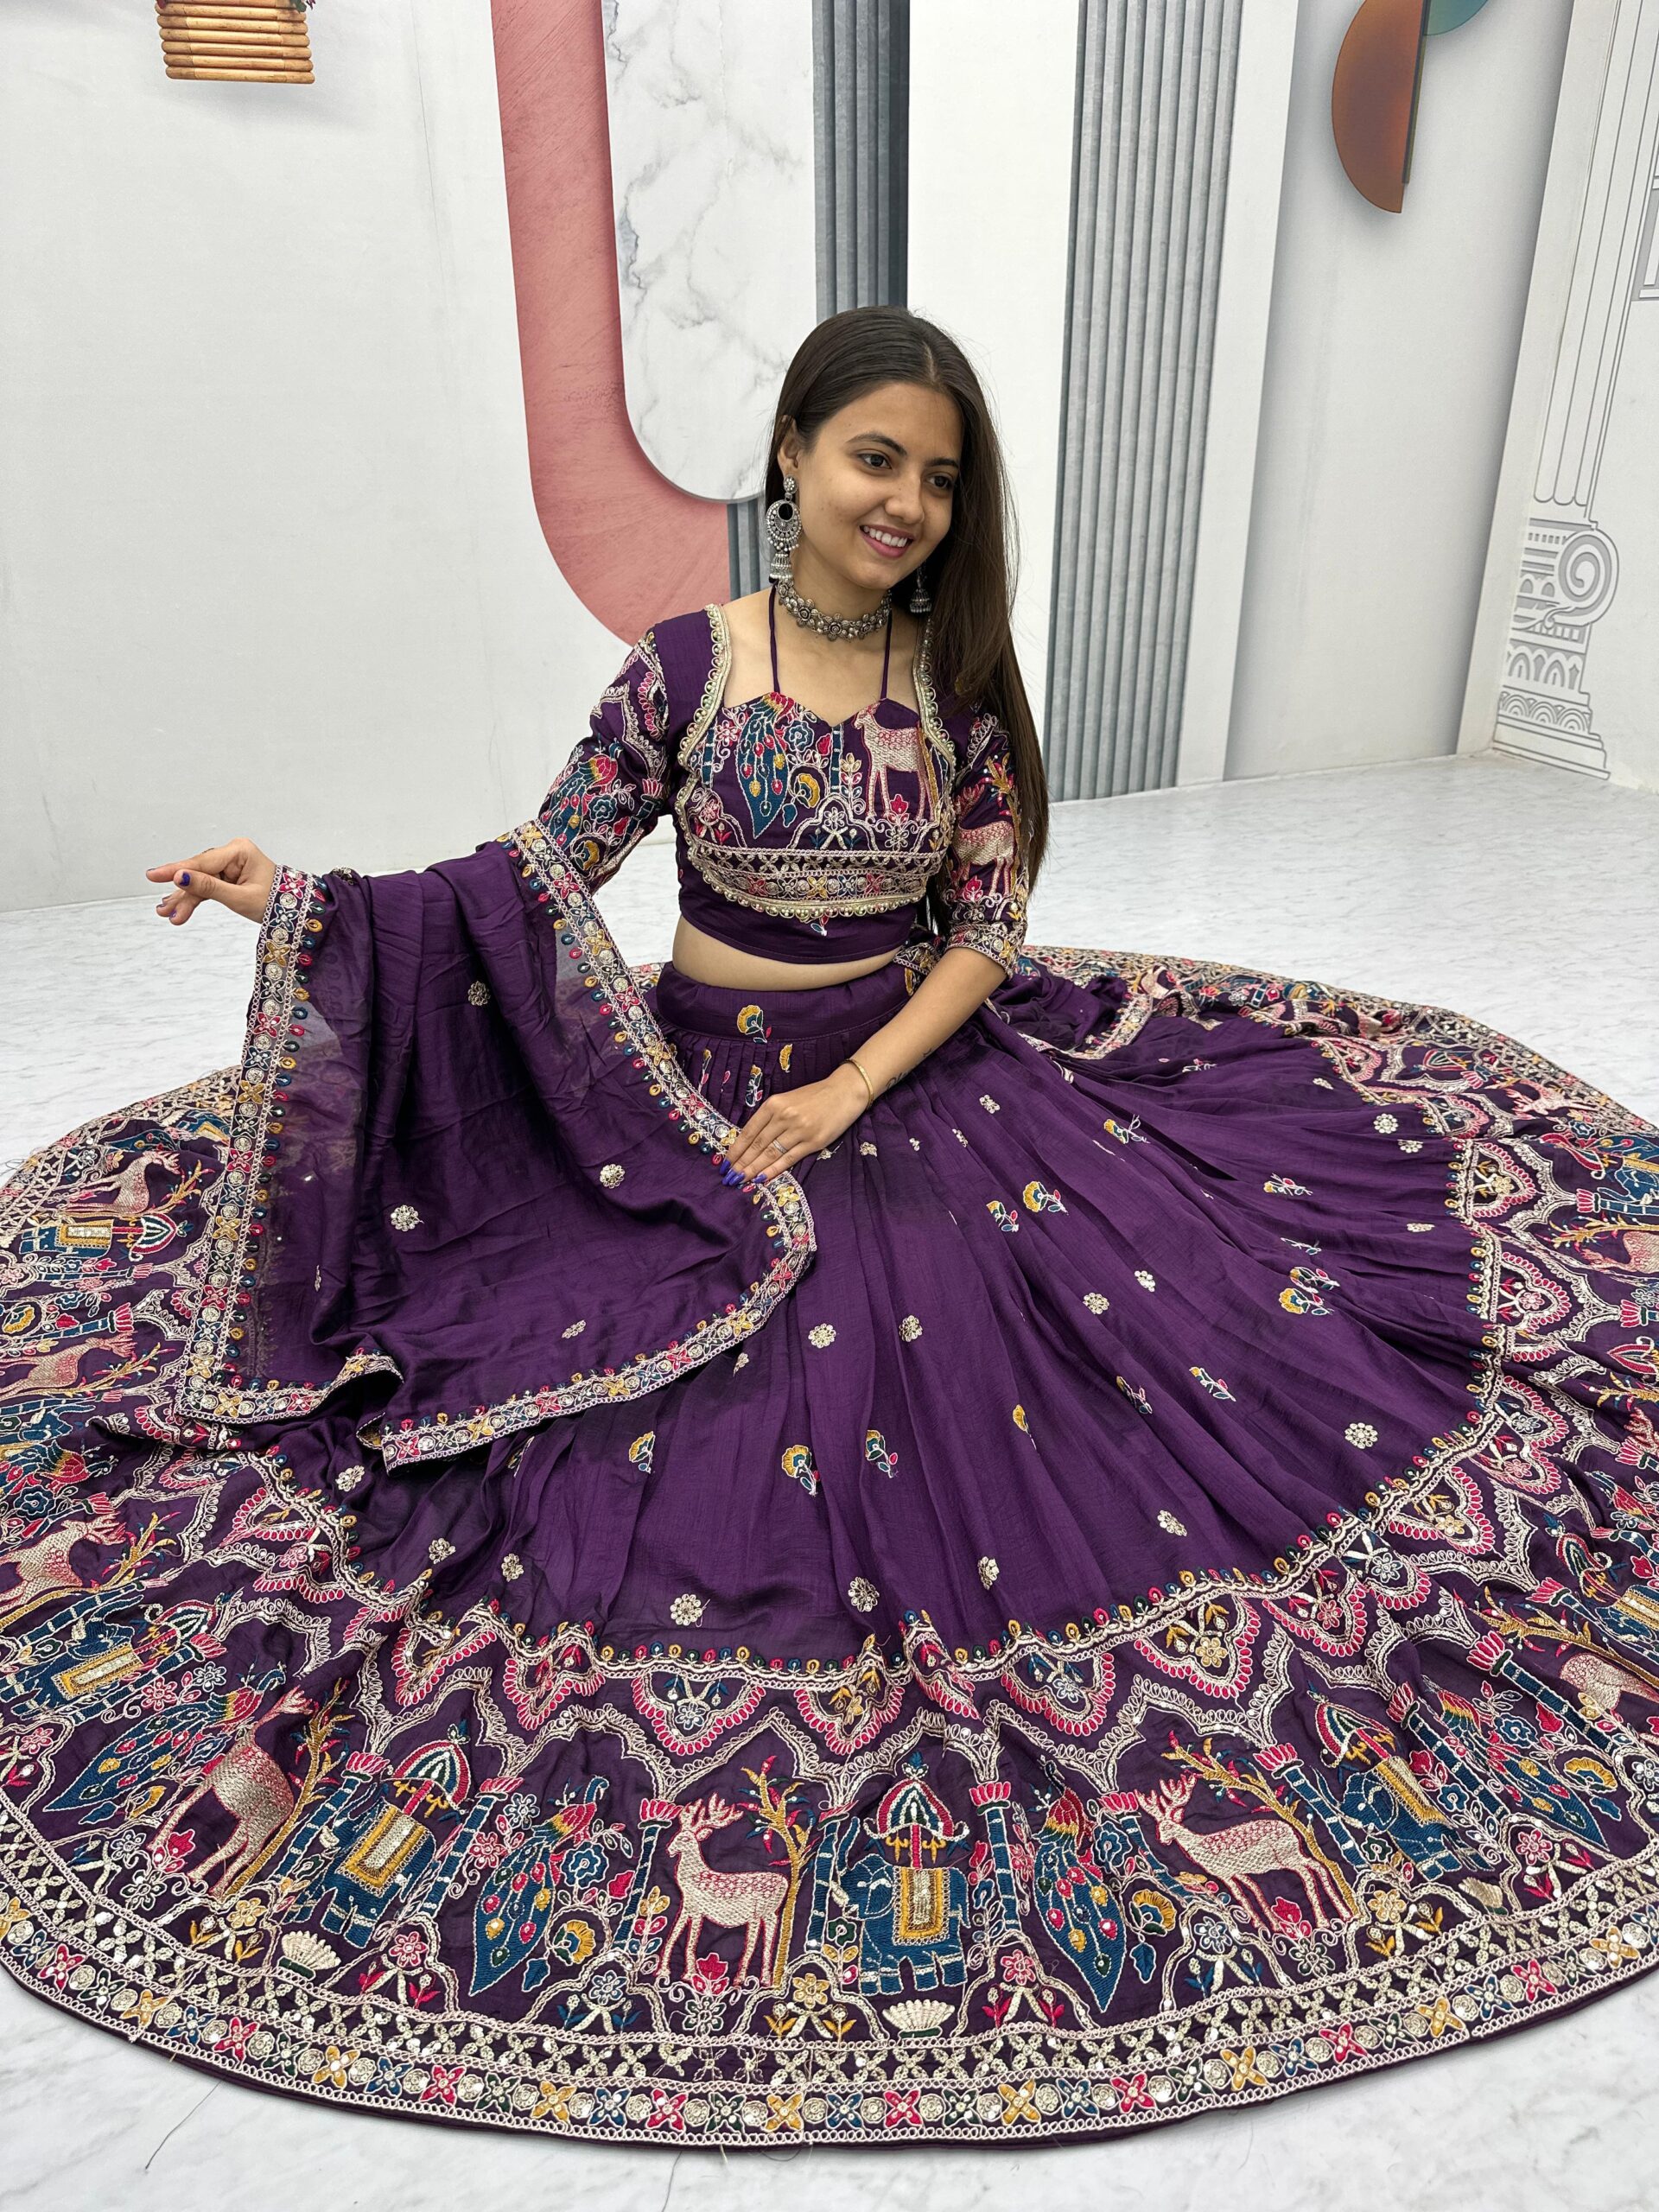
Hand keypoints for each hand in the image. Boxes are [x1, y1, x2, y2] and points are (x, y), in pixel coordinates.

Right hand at [146, 838, 276, 925]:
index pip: (202, 862)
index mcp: (239, 851)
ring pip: (199, 881)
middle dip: (182, 893)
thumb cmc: (275, 901)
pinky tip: (177, 908)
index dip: (177, 871)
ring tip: (168, 914)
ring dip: (185, 899)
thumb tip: (181, 877)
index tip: (154, 875)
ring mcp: (229, 864)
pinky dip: (194, 898)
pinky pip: (206, 886)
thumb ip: (209, 888)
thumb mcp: (240, 898)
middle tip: (164, 909)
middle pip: (198, 872)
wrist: (293, 911)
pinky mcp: (227, 876)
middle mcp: (232, 853)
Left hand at [717, 1064, 871, 1185]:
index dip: (736, 1149)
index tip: (726, 1162)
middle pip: (757, 1144)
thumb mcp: (787, 1100)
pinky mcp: (813, 1142)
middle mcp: (784, 1116)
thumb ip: (770, 1118)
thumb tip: (750, 1142)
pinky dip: (773, 1170)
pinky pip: (788, 1159)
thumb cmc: (814, 1097)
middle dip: (741, 1163)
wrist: (844, 1092)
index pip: (749, 1131)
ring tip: (741, 1179)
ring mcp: (799, 1130)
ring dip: (754, 1169)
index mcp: (774, 1104)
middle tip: (729, 1176)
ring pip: (770, 1153)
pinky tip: (762, 1178)